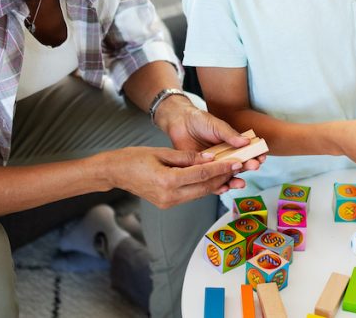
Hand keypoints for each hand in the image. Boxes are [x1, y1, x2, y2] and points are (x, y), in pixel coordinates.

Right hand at [108, 146, 247, 205]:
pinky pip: (191, 195)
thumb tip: (210, 158)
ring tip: (231, 173)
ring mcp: (169, 203)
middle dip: (224, 178)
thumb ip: (187, 157)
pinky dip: (204, 187)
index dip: (221, 169)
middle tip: (239, 167)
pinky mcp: (168, 204)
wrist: (116, 172)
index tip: (236, 162)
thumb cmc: (135, 158)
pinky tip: (214, 179)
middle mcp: (170, 196)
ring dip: (216, 184)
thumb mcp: (162, 152)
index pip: (202, 174)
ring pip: (200, 193)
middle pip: (204, 187)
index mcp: (168, 181)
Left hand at [153, 94, 265, 184]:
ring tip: (240, 183)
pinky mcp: (201, 171)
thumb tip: (247, 141)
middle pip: (239, 166)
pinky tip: (223, 188)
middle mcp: (224, 157)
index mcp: (232, 145)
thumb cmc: (200, 120)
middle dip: (248, 168)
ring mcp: (213, 165)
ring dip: (235, 181)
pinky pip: (210, 182)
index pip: (247, 152)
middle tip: (254, 166)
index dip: (256, 156)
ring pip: (226, 177)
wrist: (180, 122)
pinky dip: (217, 187)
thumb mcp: (216, 125)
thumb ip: (230, 134)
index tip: (262, 157)